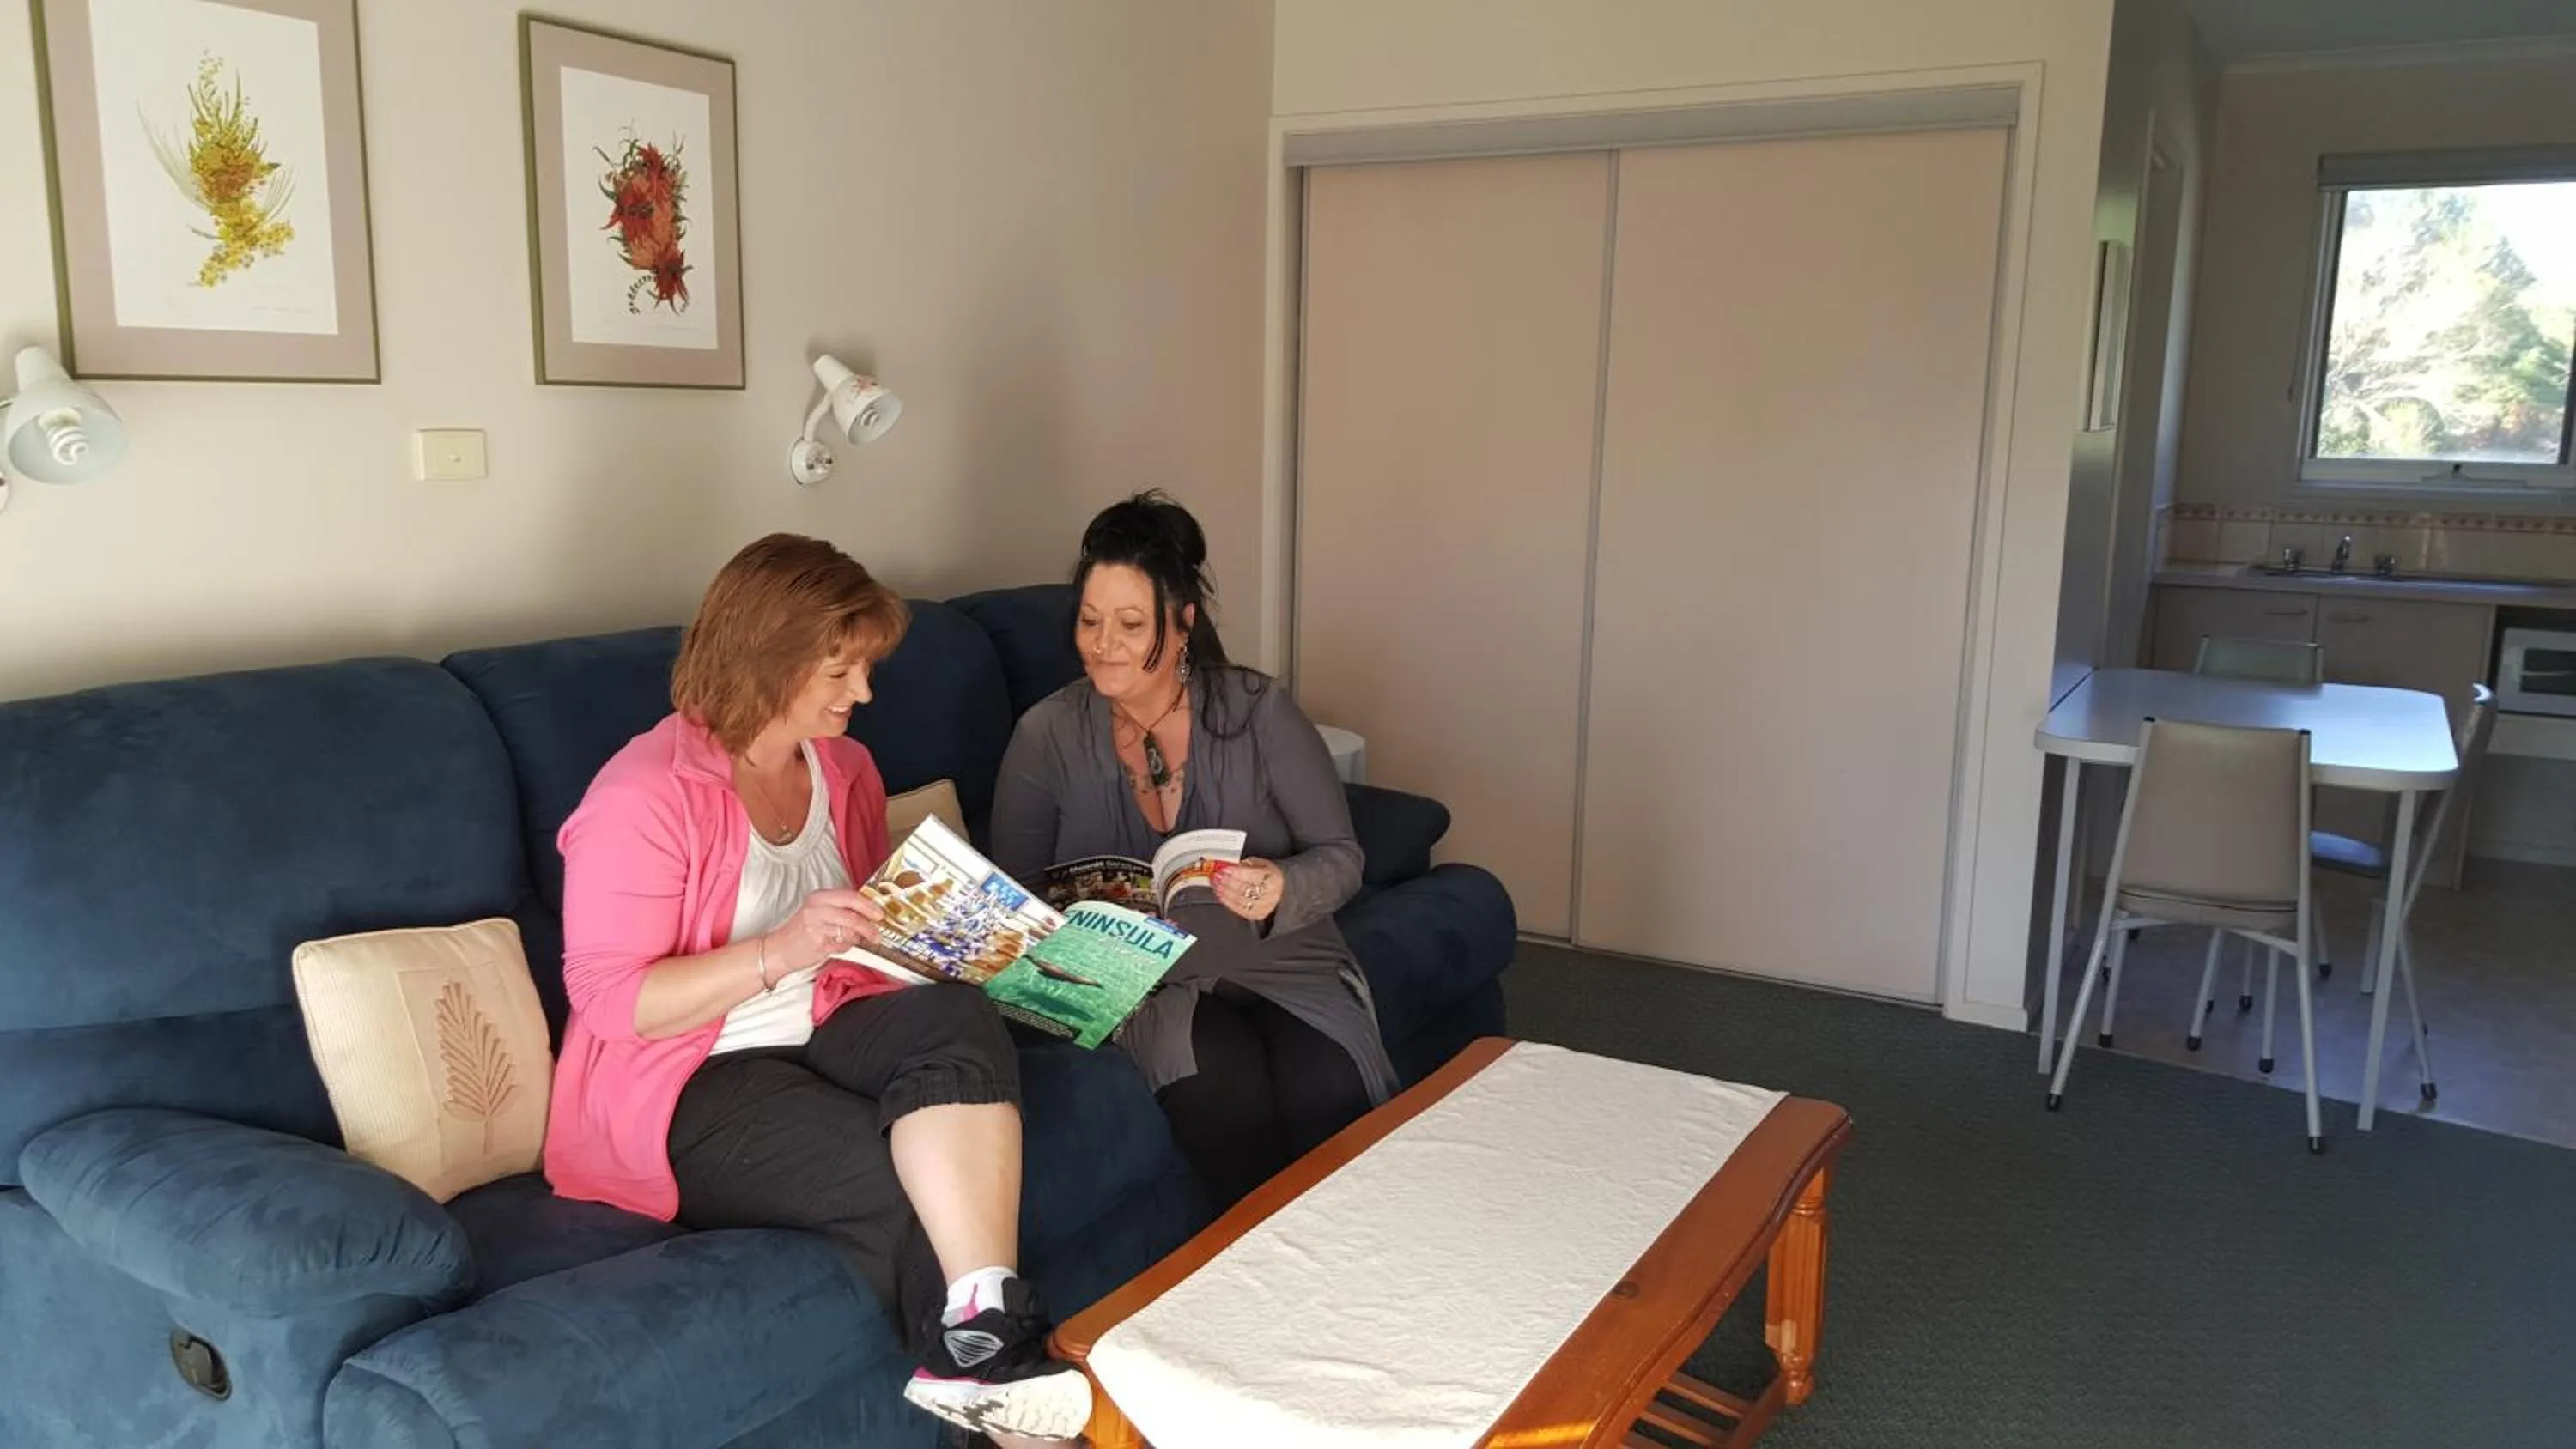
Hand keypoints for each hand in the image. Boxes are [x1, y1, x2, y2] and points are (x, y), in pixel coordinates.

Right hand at [770, 888, 884, 970]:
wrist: (778, 950)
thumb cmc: (801, 932)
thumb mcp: (817, 912)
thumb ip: (839, 908)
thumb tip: (868, 911)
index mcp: (819, 897)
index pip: (850, 896)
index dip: (868, 905)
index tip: (880, 912)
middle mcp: (816, 909)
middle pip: (852, 913)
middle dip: (869, 923)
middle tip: (878, 931)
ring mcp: (816, 926)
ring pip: (849, 931)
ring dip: (860, 938)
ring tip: (863, 941)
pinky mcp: (817, 943)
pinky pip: (842, 945)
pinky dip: (847, 947)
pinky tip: (841, 946)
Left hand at [1214, 859, 1283, 922]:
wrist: (1283, 891)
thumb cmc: (1271, 876)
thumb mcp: (1263, 864)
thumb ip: (1247, 864)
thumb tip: (1231, 866)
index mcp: (1272, 878)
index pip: (1251, 876)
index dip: (1235, 872)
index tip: (1223, 868)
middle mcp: (1269, 894)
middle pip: (1244, 888)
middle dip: (1226, 882)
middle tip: (1216, 876)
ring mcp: (1262, 906)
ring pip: (1239, 900)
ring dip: (1224, 891)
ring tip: (1216, 884)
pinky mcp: (1256, 914)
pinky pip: (1238, 909)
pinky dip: (1227, 901)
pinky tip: (1220, 894)